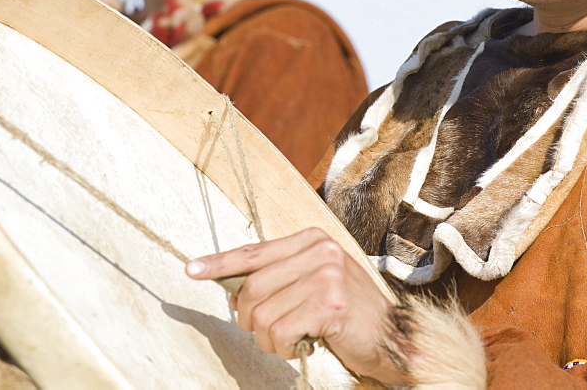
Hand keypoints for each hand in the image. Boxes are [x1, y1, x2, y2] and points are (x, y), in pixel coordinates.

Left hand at [185, 228, 408, 384]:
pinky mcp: (329, 303)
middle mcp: (319, 250)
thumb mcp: (312, 284)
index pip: (253, 251)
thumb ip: (276, 280)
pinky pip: (280, 331)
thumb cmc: (348, 314)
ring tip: (286, 341)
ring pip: (262, 312)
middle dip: (246, 316)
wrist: (393, 338)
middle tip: (261, 331)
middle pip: (252, 286)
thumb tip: (230, 293)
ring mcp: (326, 275)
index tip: (192, 270)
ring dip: (266, 338)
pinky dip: (283, 347)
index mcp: (311, 239)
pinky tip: (299, 346)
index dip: (219, 263)